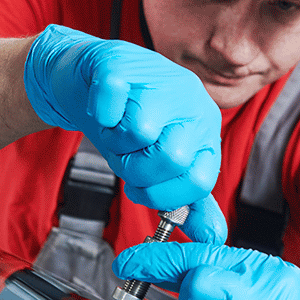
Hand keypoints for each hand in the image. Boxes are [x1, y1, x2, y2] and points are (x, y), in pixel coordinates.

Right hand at [21, 24, 224, 242]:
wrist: (86, 79)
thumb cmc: (124, 122)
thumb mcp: (158, 163)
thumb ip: (186, 200)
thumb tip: (213, 236)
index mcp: (204, 127)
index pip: (199, 179)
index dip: (163, 195)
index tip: (141, 188)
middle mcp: (190, 99)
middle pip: (171, 157)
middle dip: (135, 170)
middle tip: (124, 158)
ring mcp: (157, 77)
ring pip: (140, 131)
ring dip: (114, 143)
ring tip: (113, 131)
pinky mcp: (118, 63)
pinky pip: (110, 103)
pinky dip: (98, 115)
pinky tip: (101, 110)